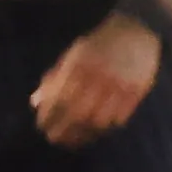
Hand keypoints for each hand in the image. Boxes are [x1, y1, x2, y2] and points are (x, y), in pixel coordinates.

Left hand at [31, 12, 162, 147]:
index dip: (48, 116)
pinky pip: (119, 119)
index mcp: (79, 65)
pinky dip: (105, 129)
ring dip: (84, 134)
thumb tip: (35, 102)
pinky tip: (95, 132)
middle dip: (63, 131)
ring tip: (74, 140)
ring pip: (99, 121)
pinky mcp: (136, 92)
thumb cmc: (99, 45)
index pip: (59, 98)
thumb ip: (54, 78)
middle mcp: (98, 77)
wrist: (136, 30)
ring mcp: (119, 86)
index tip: (42, 125)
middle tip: (55, 139)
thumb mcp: (73, 56)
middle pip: (77, 114)